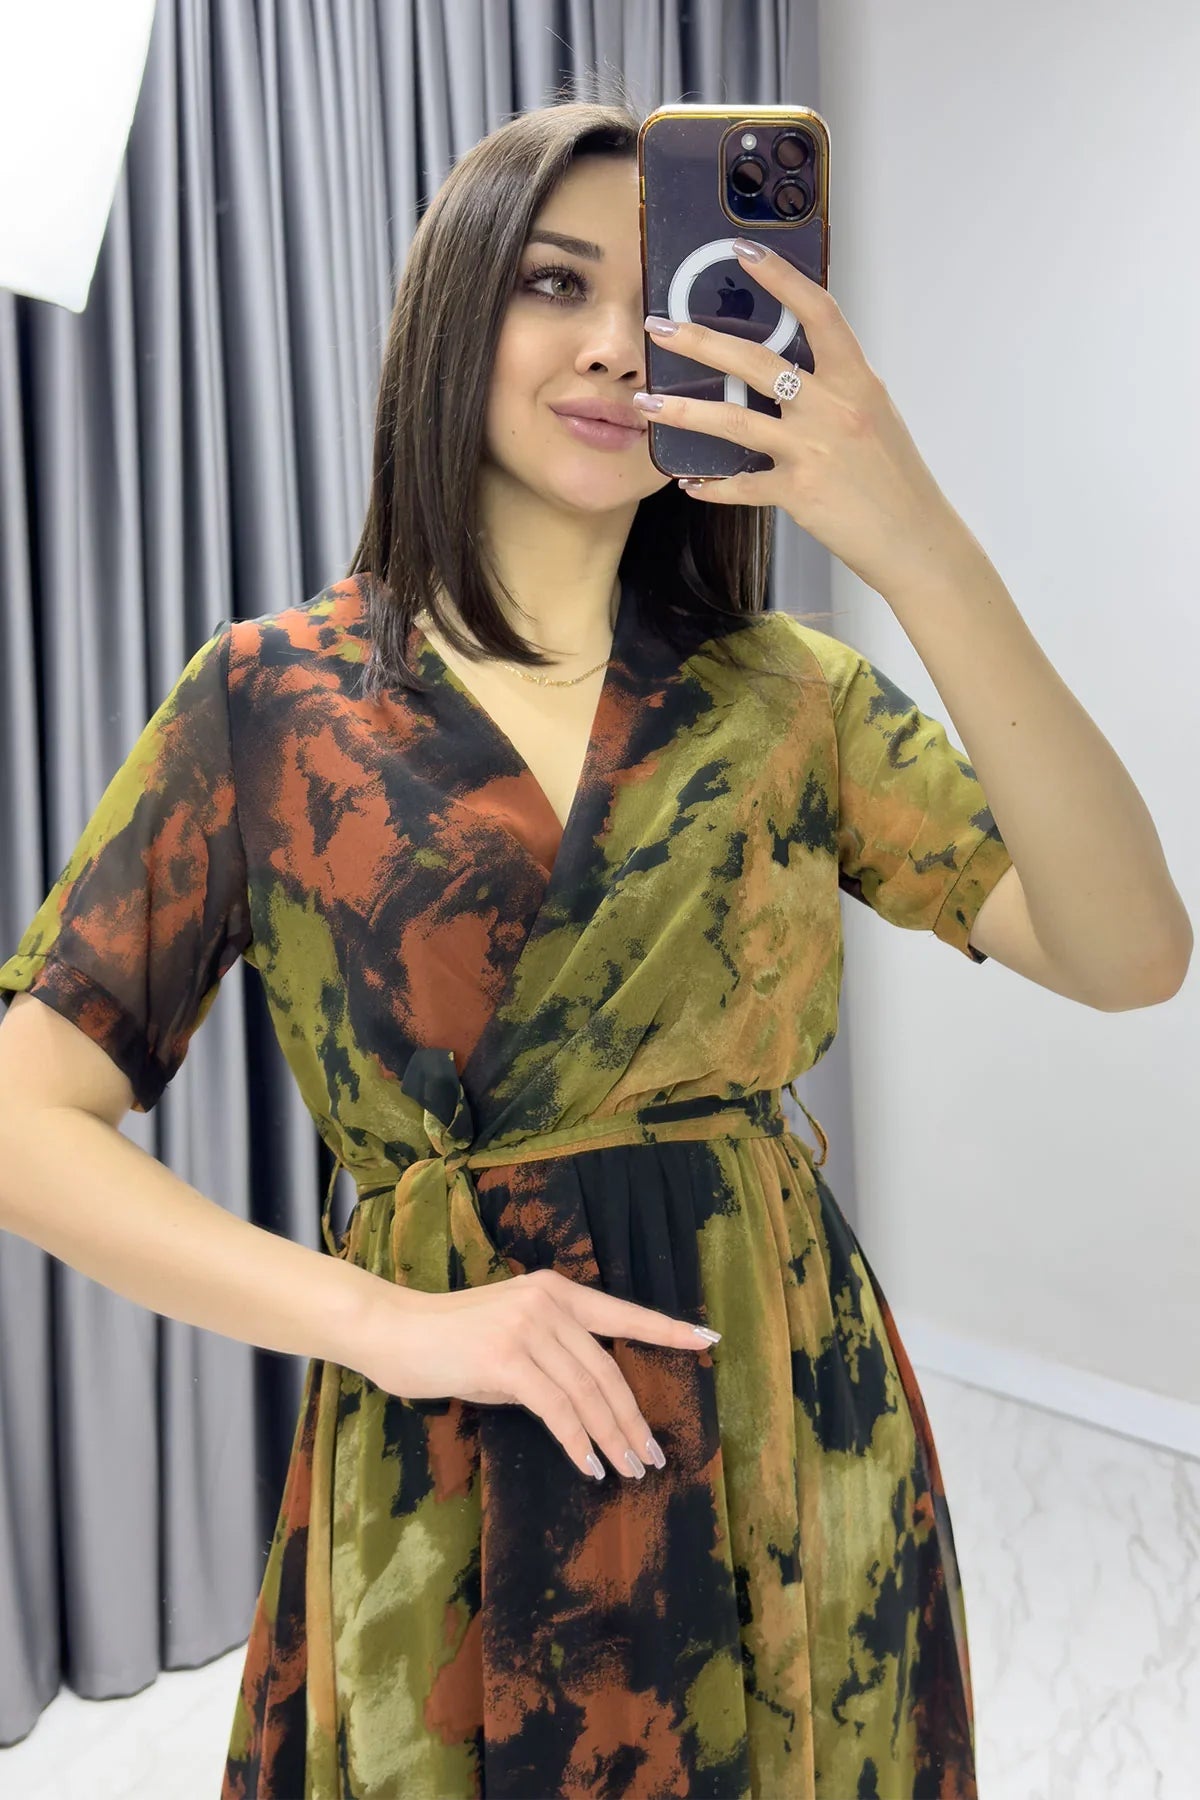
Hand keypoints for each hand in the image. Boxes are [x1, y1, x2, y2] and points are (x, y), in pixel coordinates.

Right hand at [351, 1267, 719, 1481]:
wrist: (393, 1330)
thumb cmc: (448, 1339)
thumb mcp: (508, 1334)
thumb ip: (548, 1356)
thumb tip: (581, 1402)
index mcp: (554, 1291)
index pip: (622, 1313)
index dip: (666, 1329)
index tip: (707, 1340)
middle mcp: (547, 1303)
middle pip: (607, 1369)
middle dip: (633, 1417)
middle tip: (652, 1455)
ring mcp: (527, 1329)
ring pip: (587, 1393)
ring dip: (612, 1437)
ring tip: (630, 1469)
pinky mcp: (506, 1360)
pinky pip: (556, 1409)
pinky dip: (577, 1441)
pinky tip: (590, 1465)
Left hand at [636, 241, 970, 598]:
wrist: (915, 539)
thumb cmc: (895, 479)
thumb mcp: (874, 417)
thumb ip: (835, 389)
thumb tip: (792, 368)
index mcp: (857, 380)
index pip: (818, 312)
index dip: (781, 277)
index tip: (741, 252)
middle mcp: (834, 407)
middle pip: (757, 361)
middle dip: (700, 341)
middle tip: (660, 327)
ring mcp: (813, 449)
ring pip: (734, 420)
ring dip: (683, 410)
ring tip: (645, 403)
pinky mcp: (798, 492)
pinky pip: (741, 485)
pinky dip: (711, 485)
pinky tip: (688, 481)